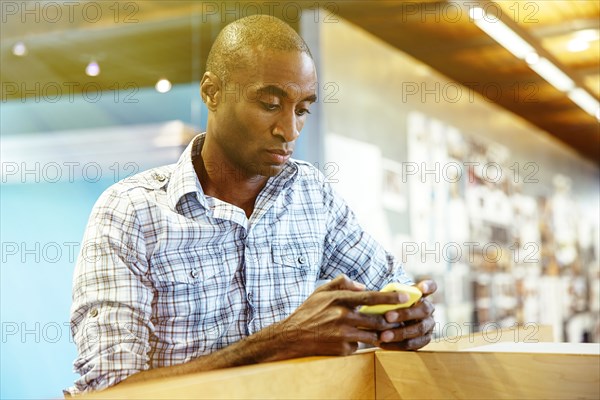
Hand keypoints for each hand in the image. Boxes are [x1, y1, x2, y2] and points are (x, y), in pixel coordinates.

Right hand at [270, 274, 409, 358]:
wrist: (293, 336)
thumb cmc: (309, 311)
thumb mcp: (322, 291)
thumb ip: (342, 283)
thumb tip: (363, 285)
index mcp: (339, 299)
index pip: (370, 297)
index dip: (390, 298)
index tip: (405, 297)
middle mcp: (343, 316)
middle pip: (377, 319)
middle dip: (391, 320)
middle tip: (400, 318)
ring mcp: (343, 334)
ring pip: (373, 334)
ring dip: (381, 333)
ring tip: (386, 329)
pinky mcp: (343, 349)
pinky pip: (360, 345)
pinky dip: (361, 341)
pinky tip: (355, 338)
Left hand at [377, 280, 436, 350]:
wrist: (389, 322)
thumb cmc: (386, 306)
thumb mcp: (386, 297)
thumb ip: (385, 293)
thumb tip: (364, 290)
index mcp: (421, 295)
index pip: (430, 287)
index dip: (428, 286)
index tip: (421, 288)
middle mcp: (428, 309)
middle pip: (424, 310)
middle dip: (405, 314)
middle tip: (387, 317)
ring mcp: (428, 325)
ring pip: (418, 329)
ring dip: (400, 333)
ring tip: (383, 336)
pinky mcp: (423, 340)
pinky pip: (414, 344)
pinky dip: (398, 345)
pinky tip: (384, 344)